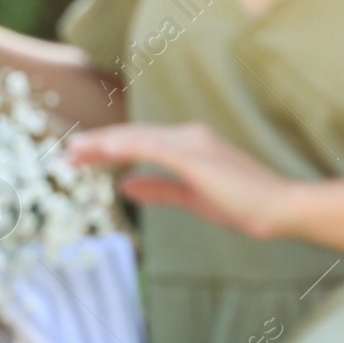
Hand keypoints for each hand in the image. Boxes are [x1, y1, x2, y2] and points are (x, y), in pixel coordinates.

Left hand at [64, 121, 295, 239]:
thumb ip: (159, 189)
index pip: (140, 142)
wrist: (278, 207)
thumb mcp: (192, 198)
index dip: (108, 149)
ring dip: (103, 144)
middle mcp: (189, 135)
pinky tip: (104, 151)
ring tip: (74, 153)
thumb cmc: (244, 204)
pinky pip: (152, 147)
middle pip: (133, 135)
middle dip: (97, 145)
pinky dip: (126, 146)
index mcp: (190, 144)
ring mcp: (192, 143)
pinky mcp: (194, 155)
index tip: (80, 159)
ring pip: (137, 137)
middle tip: (65, 155)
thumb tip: (125, 185)